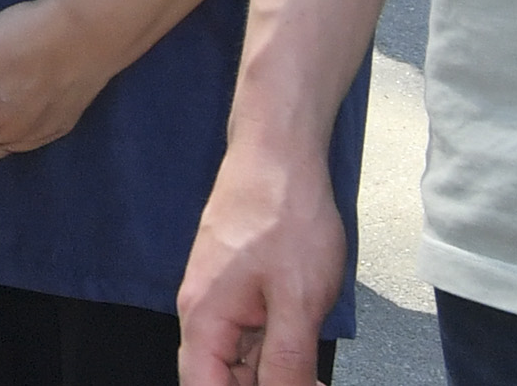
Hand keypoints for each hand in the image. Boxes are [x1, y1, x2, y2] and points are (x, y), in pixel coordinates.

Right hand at [177, 130, 349, 384]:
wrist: (278, 154)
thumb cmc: (286, 217)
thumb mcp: (298, 300)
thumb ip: (287, 362)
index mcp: (204, 319)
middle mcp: (201, 312)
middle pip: (219, 376)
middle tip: (312, 383)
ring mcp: (217, 297)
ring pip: (237, 359)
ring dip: (273, 374)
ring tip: (315, 374)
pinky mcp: (235, 286)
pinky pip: (247, 335)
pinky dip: (275, 352)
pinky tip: (307, 353)